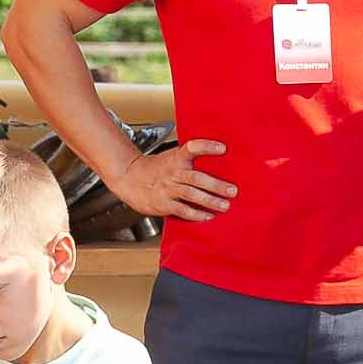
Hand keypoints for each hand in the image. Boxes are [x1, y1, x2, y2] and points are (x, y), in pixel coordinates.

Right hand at [112, 140, 236, 222]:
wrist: (129, 178)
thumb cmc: (156, 169)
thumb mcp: (171, 158)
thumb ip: (190, 159)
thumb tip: (219, 160)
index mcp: (176, 158)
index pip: (192, 148)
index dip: (207, 146)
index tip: (222, 148)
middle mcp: (173, 172)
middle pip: (196, 177)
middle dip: (216, 185)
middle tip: (233, 190)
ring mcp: (168, 189)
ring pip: (191, 194)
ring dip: (210, 201)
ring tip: (224, 205)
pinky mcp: (163, 204)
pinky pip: (182, 210)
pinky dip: (195, 214)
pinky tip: (207, 216)